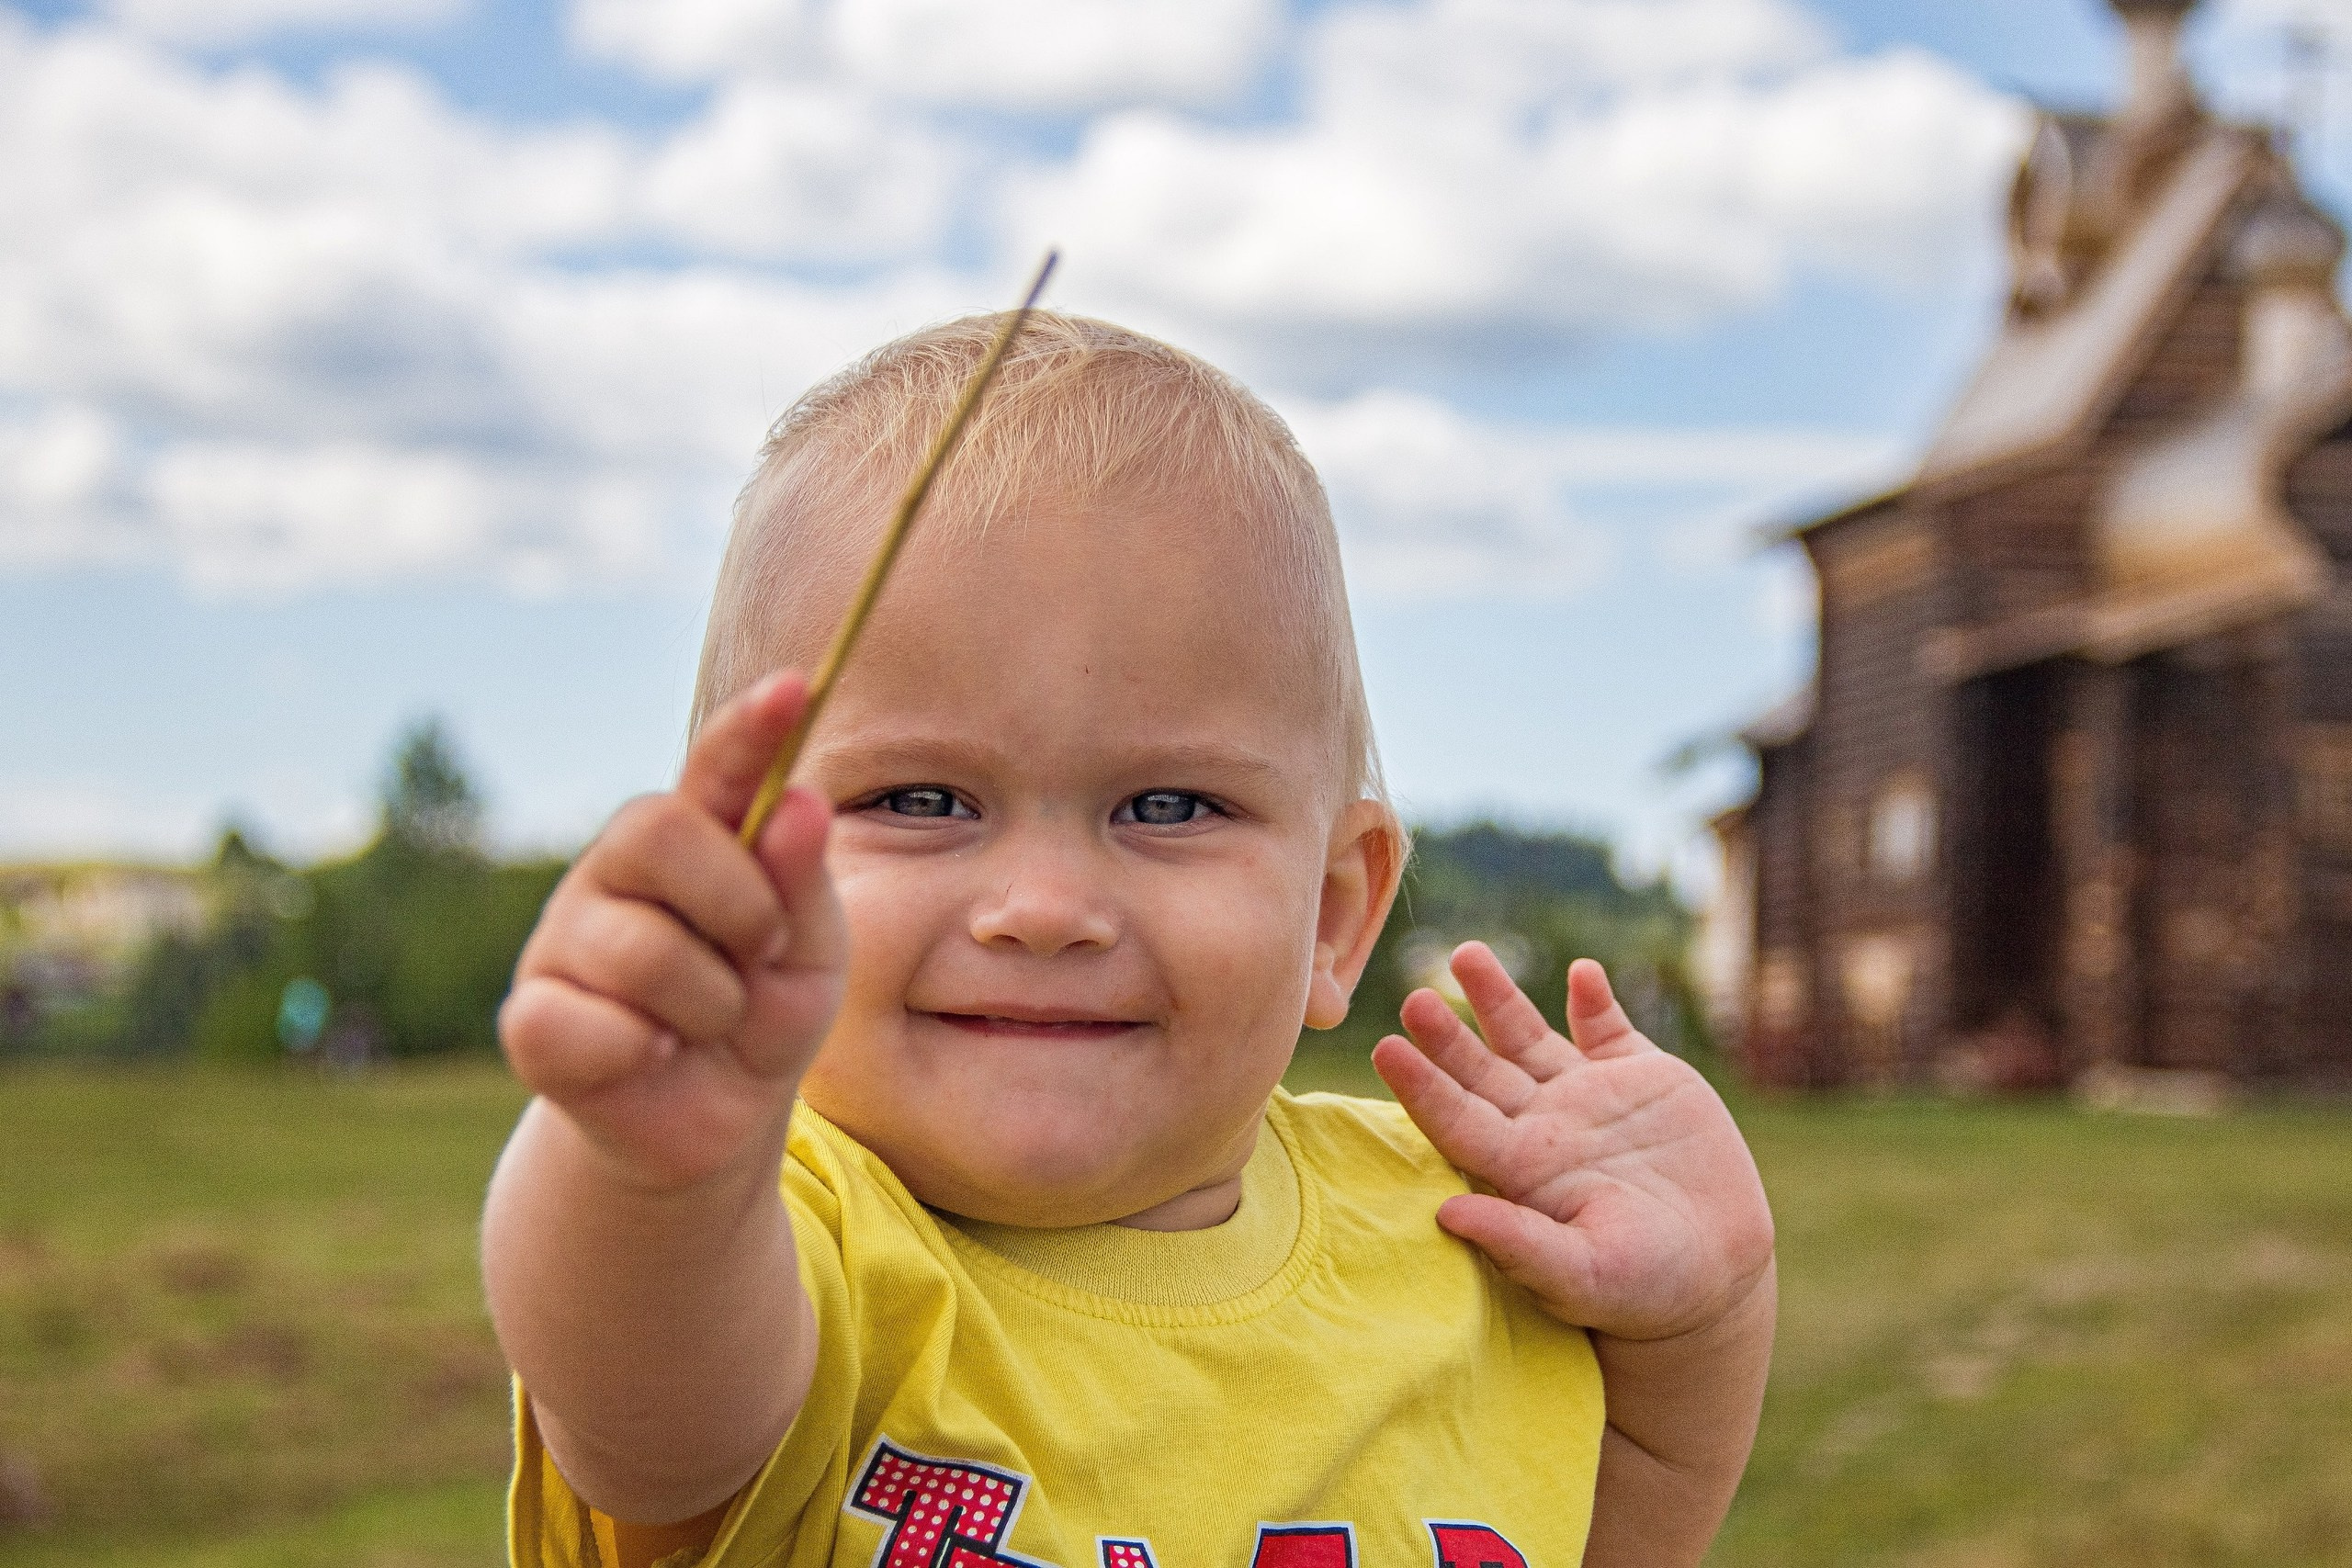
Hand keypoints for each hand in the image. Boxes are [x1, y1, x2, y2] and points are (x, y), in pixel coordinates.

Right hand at [500, 671, 847, 1190]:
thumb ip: (801, 880)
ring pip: (638, 946)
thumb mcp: (812, 952)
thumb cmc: (765, 1013)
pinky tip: (647, 1056)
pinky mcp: (532, 1017)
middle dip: (736, 901)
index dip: (748, 728)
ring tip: (709, 1023)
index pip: (716, 766)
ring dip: (709, 1002)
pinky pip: (581, 1021)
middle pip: (655, 829)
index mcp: (697, 838)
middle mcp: (618, 870)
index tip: (793, 688)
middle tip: (759, 954)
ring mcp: (565, 939)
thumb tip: (799, 803)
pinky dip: (637, 1052)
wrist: (718, 1124)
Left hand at [1372, 943, 1772, 1343]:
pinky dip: (1595, 1000)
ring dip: (1499, 997)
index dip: (1422, 1087)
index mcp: (1521, 1170)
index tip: (1386, 1049)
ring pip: (1529, 1037)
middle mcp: (1544, 1126)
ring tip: (1467, 954)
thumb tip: (1448, 1215)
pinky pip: (1610, 1028)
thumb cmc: (1645, 1291)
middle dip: (1446, 1035)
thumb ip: (1519, 1247)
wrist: (1719, 1273)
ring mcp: (1590, 1097)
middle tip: (1413, 999)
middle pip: (1480, 1071)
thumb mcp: (1584, 1275)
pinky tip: (1581, 973)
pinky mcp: (1644, 1079)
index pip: (1457, 1121)